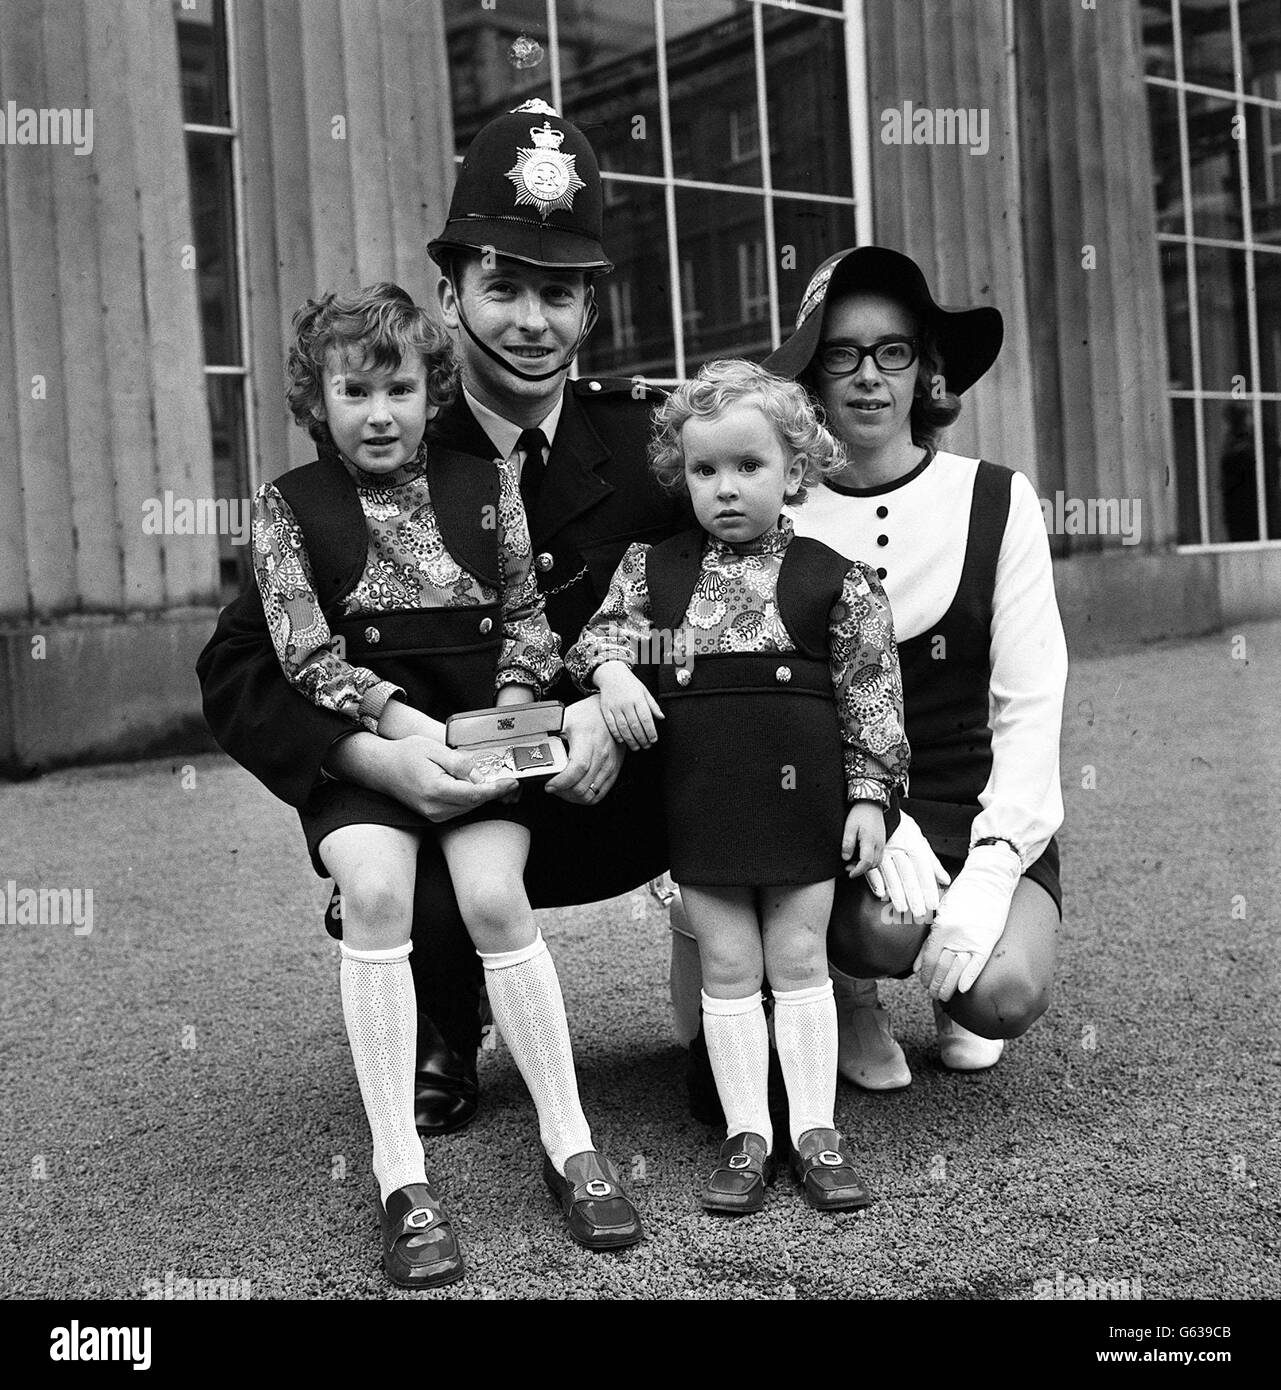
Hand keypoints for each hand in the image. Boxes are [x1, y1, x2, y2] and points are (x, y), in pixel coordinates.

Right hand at [331, 732, 515, 821]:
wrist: (382, 768)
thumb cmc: (406, 754)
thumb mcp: (434, 749)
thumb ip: (459, 763)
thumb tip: (480, 776)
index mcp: (436, 790)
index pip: (475, 794)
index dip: (496, 789)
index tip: (512, 782)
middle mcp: (435, 808)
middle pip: (474, 803)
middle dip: (493, 792)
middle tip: (509, 780)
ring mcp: (433, 815)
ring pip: (468, 808)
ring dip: (482, 796)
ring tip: (493, 781)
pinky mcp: (433, 816)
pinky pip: (459, 809)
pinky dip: (470, 799)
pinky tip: (473, 786)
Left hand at [544, 694, 623, 804]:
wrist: (608, 712)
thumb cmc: (587, 713)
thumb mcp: (564, 718)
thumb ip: (548, 732)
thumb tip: (530, 744)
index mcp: (587, 739)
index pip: (577, 768)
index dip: (561, 782)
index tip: (549, 785)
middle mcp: (601, 754)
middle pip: (582, 786)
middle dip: (563, 792)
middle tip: (552, 787)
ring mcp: (609, 764)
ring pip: (590, 795)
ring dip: (573, 797)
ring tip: (563, 790)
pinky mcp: (614, 770)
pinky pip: (599, 794)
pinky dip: (585, 797)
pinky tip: (575, 790)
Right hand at [593, 661, 663, 750]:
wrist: (611, 674)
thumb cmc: (630, 684)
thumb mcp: (644, 691)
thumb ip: (653, 705)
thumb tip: (662, 717)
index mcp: (638, 699)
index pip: (646, 719)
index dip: (651, 732)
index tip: (654, 740)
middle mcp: (627, 703)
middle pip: (635, 726)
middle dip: (642, 739)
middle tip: (646, 746)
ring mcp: (615, 707)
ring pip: (623, 728)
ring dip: (631, 740)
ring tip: (636, 747)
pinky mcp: (606, 709)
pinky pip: (611, 725)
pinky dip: (617, 734)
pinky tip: (622, 740)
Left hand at [841, 801, 885, 879]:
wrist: (871, 803)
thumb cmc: (860, 813)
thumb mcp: (849, 827)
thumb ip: (848, 843)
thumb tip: (845, 858)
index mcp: (870, 841)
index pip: (865, 862)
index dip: (857, 871)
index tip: (849, 874)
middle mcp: (879, 844)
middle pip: (872, 864)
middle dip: (861, 869)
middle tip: (848, 867)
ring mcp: (882, 843)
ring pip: (877, 861)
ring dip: (866, 865)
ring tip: (853, 862)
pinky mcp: (882, 841)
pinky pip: (878, 855)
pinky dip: (870, 860)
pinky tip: (860, 855)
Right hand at [865, 810, 950, 924]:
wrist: (878, 809)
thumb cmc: (901, 827)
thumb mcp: (919, 840)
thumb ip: (932, 861)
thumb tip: (945, 880)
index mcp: (914, 845)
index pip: (924, 869)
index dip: (928, 887)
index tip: (933, 903)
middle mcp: (899, 848)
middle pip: (908, 874)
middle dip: (914, 895)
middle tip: (920, 912)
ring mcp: (883, 850)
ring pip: (891, 874)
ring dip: (897, 893)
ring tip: (903, 908)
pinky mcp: (868, 852)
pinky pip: (872, 868)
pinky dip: (876, 882)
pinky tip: (881, 894)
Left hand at [913, 842, 1020, 999]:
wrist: (988, 880)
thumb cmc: (962, 894)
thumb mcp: (940, 912)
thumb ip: (930, 937)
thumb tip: (918, 962)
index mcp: (942, 926)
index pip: (929, 958)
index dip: (924, 973)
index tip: (923, 982)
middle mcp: (956, 935)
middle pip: (942, 967)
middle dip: (935, 984)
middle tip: (932, 993)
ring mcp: (973, 939)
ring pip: (957, 970)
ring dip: (949, 985)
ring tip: (943, 995)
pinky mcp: (988, 941)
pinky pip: (977, 964)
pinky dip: (969, 978)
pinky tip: (961, 989)